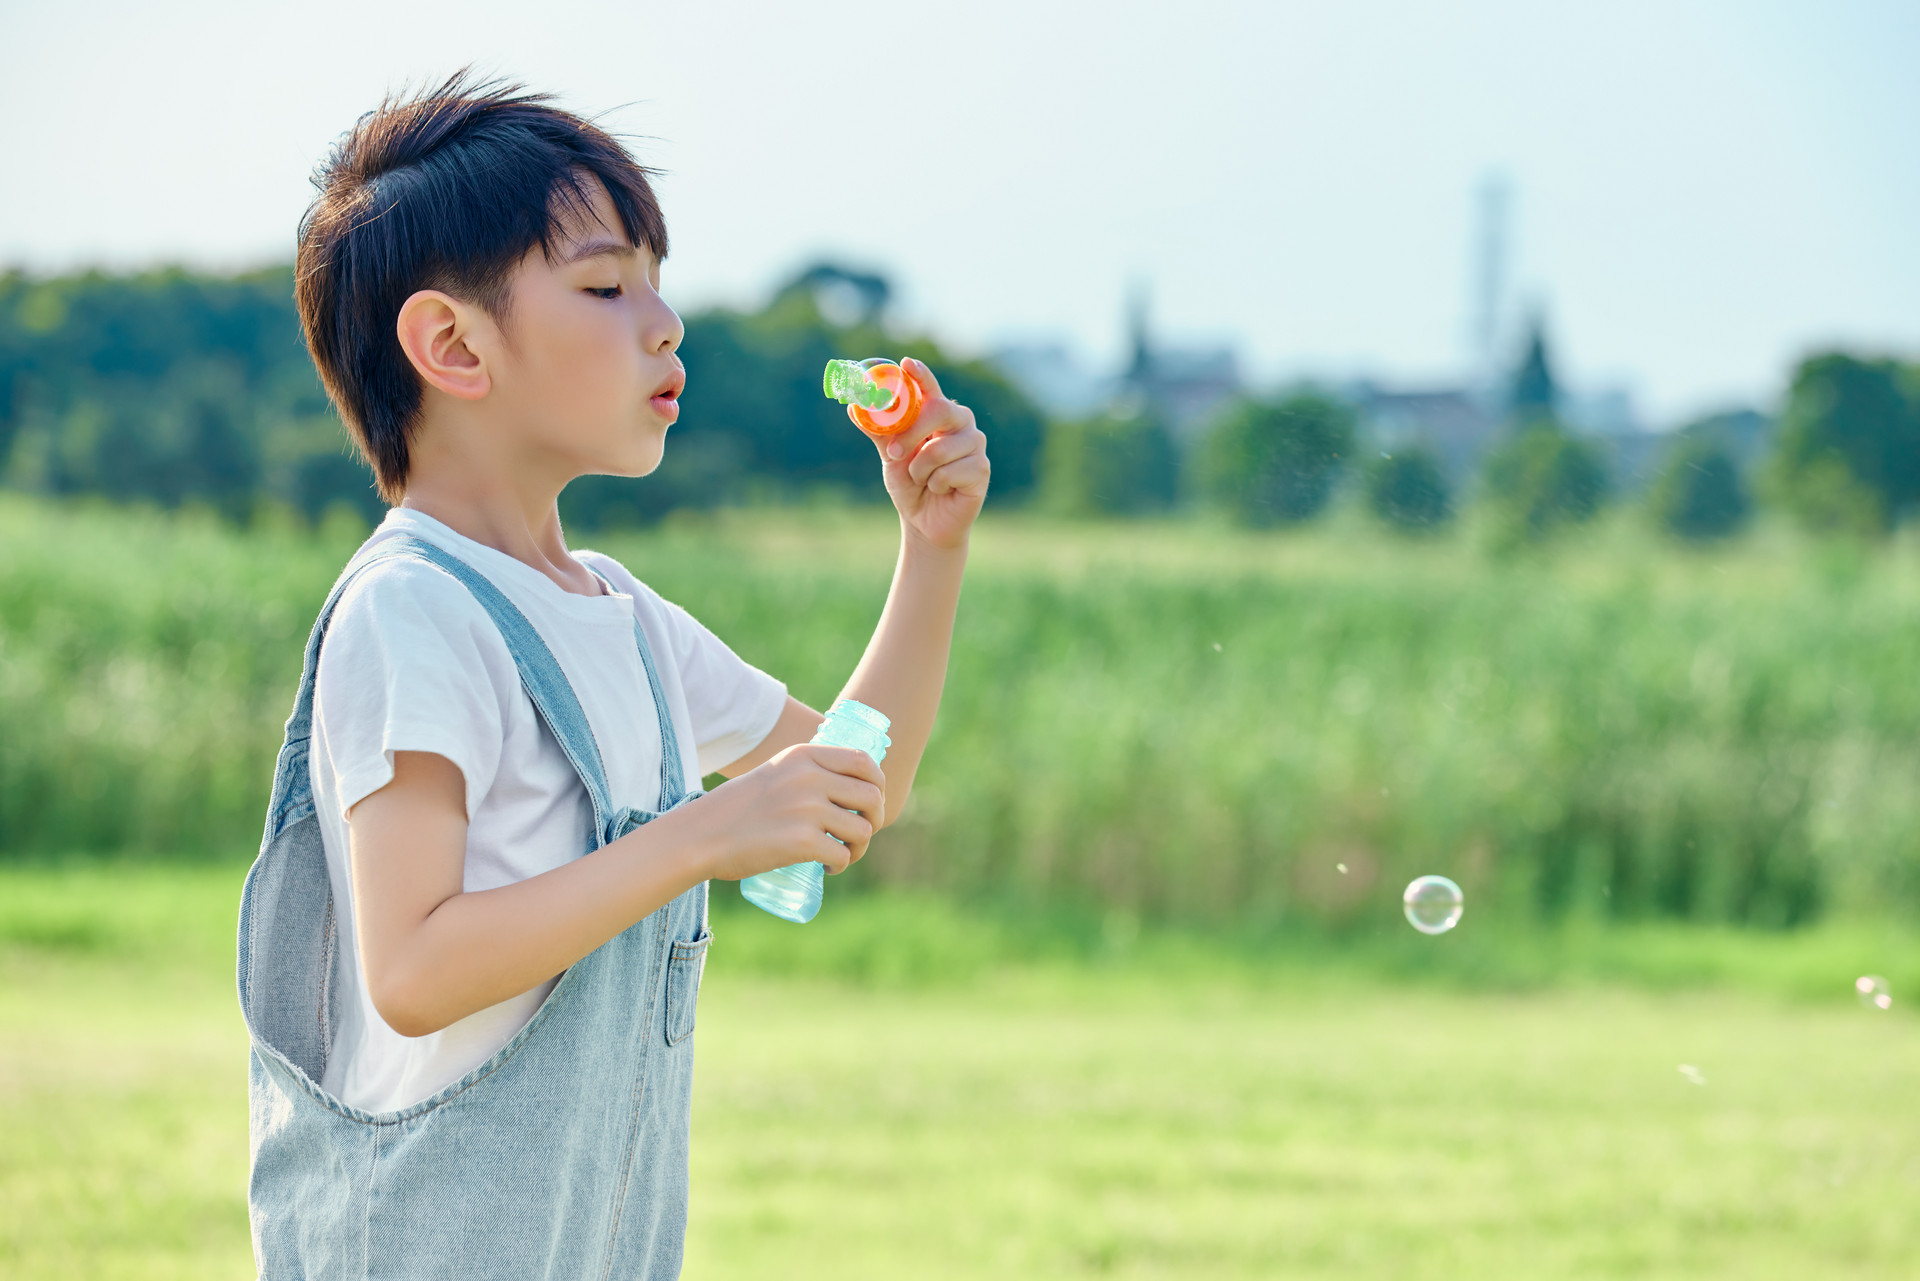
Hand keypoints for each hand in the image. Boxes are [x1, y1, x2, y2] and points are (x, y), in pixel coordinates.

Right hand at [688, 743, 886, 879]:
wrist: (702, 835)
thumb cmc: (738, 807)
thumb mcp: (776, 772)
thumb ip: (808, 772)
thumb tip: (850, 787)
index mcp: (805, 756)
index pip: (864, 761)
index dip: (878, 784)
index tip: (872, 802)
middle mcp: (810, 778)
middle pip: (871, 797)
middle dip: (874, 820)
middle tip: (858, 834)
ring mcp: (807, 809)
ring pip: (863, 830)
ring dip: (859, 848)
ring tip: (842, 854)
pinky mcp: (802, 841)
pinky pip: (843, 855)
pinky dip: (840, 865)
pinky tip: (828, 868)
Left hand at [862, 357, 990, 550]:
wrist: (924, 521)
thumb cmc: (910, 483)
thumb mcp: (891, 455)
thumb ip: (880, 431)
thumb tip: (854, 409)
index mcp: (939, 413)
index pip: (930, 388)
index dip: (920, 375)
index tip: (906, 364)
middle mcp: (961, 422)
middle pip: (939, 410)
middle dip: (911, 434)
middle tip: (895, 454)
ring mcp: (975, 445)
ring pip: (940, 448)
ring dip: (920, 470)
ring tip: (924, 480)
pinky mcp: (981, 469)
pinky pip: (949, 472)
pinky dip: (936, 485)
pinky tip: (942, 490)